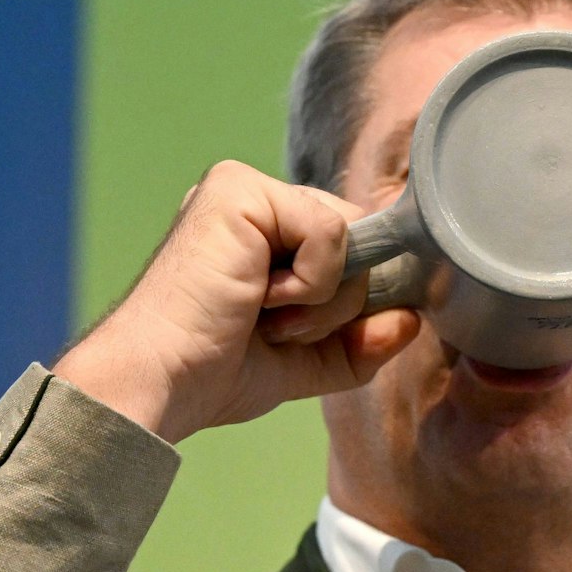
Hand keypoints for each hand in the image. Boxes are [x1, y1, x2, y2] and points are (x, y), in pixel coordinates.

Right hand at [53, 160, 419, 443]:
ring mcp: (243, 191)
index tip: (304, 333)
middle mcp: (251, 203)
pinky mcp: (241, 192)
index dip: (350, 293)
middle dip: (336, 303)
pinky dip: (310, 282)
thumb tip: (410, 320)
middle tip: (274, 329)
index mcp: (259, 235)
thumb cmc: (210, 374)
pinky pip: (330, 232)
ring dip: (321, 299)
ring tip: (260, 316)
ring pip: (349, 235)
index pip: (346, 245)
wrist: (161, 381)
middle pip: (357, 238)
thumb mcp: (302, 362)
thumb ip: (358, 342)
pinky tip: (256, 297)